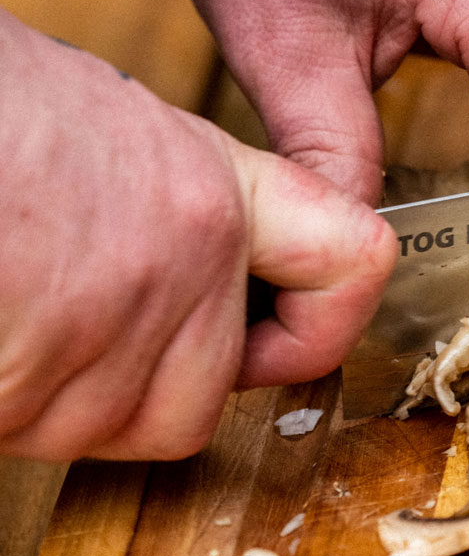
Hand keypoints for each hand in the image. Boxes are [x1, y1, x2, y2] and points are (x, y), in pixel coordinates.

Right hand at [0, 15, 393, 461]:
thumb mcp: (106, 123)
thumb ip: (163, 210)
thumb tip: (167, 274)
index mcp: (214, 191)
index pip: (348, 265)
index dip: (316, 323)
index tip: (278, 335)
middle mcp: (186, 263)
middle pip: (194, 406)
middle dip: (124, 392)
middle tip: (57, 319)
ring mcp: (107, 327)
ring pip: (92, 432)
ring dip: (36, 397)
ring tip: (1, 295)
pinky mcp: (24, 382)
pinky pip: (15, 430)